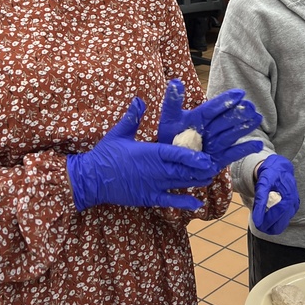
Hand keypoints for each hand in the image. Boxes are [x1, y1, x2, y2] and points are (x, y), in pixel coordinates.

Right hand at [66, 97, 218, 211]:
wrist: (90, 179)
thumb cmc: (104, 154)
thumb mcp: (119, 133)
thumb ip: (132, 117)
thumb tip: (139, 99)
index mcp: (149, 153)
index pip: (175, 154)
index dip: (192, 156)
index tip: (206, 157)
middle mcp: (154, 170)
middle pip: (182, 170)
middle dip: (199, 169)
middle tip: (214, 166)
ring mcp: (152, 186)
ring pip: (179, 185)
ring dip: (195, 182)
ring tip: (210, 178)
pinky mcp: (148, 198)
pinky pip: (169, 202)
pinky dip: (184, 203)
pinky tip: (197, 204)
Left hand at [158, 79, 263, 164]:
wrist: (169, 162)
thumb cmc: (169, 138)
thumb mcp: (169, 119)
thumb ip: (173, 101)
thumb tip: (175, 82)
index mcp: (200, 117)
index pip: (214, 107)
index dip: (226, 100)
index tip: (239, 93)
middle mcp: (211, 129)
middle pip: (226, 119)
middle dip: (239, 113)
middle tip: (250, 107)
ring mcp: (216, 144)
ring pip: (232, 133)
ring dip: (245, 126)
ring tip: (257, 118)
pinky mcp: (219, 159)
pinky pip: (233, 153)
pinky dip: (245, 149)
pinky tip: (258, 144)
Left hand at [251, 155, 299, 234]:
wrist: (279, 167)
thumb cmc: (271, 173)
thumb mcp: (263, 183)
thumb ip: (260, 199)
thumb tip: (257, 217)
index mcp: (288, 195)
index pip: (279, 212)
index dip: (268, 220)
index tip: (257, 224)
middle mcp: (293, 202)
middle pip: (282, 223)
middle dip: (269, 226)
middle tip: (257, 225)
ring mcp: (293, 206)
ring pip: (283, 223)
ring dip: (272, 225)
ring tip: (261, 221)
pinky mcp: (292, 208)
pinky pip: (284, 220)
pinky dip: (275, 221)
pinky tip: (268, 217)